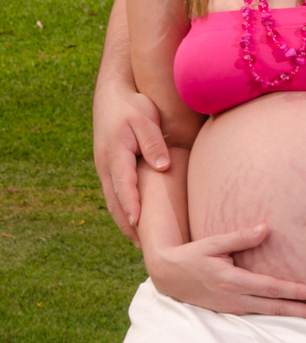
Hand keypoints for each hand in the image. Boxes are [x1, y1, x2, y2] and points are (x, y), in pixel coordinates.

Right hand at [93, 87, 170, 243]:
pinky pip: (114, 193)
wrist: (112, 95)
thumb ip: (154, 144)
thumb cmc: (132, 106)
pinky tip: (134, 221)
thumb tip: (163, 167)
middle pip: (115, 201)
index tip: (137, 223)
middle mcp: (106, 166)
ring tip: (139, 242)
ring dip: (124, 221)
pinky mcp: (109, 167)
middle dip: (127, 224)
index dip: (130, 205)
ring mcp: (105, 168)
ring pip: (112, 201)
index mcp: (115, 155)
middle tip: (143, 246)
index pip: (123, 185)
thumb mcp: (145, 119)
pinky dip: (122, 209)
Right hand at [147, 223, 305, 319]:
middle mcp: (235, 299)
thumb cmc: (192, 256)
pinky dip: (279, 315)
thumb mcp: (213, 243)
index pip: (271, 289)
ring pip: (270, 315)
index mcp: (233, 282)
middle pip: (276, 308)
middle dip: (303, 313)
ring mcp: (233, 308)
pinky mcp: (232, 310)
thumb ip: (240, 237)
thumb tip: (266, 228)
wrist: (168, 277)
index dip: (294, 291)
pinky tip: (294, 314)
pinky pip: (260, 314)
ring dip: (294, 316)